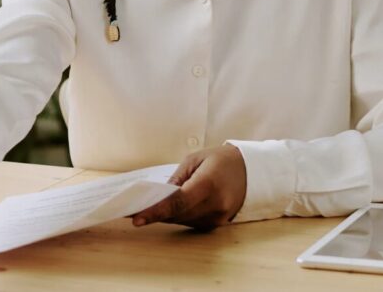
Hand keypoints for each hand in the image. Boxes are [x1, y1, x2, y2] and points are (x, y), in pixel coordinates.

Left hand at [131, 145, 246, 230]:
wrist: (251, 170)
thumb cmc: (220, 160)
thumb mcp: (195, 160)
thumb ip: (177, 178)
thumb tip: (159, 196)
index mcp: (209, 184)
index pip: (178, 203)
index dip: (156, 211)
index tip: (137, 218)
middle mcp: (215, 204)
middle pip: (178, 214)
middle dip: (155, 213)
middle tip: (131, 211)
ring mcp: (218, 216)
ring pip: (183, 220)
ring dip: (164, 216)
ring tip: (142, 211)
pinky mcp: (218, 223)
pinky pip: (191, 222)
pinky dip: (178, 216)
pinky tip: (163, 211)